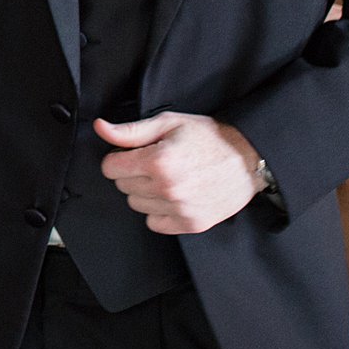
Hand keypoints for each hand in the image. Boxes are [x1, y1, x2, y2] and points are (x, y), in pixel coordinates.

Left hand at [97, 112, 263, 234]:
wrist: (249, 159)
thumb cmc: (209, 138)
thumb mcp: (168, 124)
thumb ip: (130, 131)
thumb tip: (100, 128)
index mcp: (159, 161)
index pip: (110, 168)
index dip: (119, 158)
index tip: (133, 154)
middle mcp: (168, 188)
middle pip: (122, 186)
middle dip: (132, 173)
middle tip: (155, 164)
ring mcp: (181, 209)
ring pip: (136, 205)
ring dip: (145, 192)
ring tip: (167, 178)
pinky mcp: (192, 224)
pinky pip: (155, 223)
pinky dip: (159, 211)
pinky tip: (173, 195)